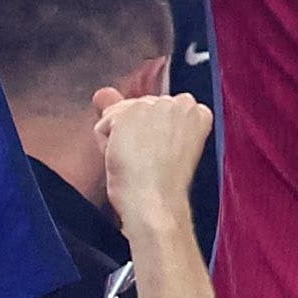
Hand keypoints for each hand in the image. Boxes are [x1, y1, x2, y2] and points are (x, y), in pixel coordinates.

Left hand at [95, 85, 215, 236]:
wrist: (157, 204)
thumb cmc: (163, 186)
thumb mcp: (159, 144)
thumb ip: (133, 111)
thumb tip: (104, 92)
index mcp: (195, 112)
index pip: (155, 110)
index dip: (150, 134)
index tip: (159, 154)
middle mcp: (177, 101)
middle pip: (136, 107)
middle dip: (133, 132)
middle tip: (147, 161)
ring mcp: (153, 105)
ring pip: (117, 115)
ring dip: (118, 139)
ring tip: (137, 162)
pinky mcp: (129, 113)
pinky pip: (102, 127)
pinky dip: (105, 146)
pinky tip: (124, 161)